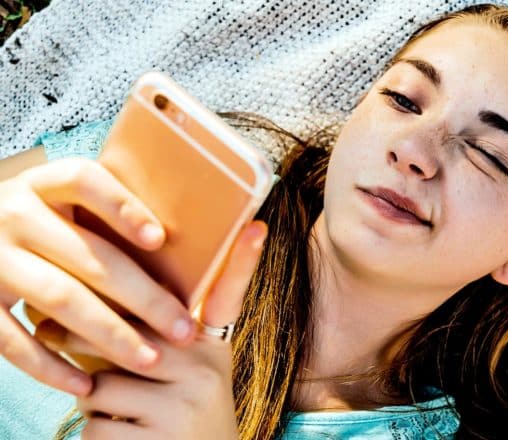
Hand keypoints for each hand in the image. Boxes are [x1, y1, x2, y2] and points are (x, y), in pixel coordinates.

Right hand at [0, 158, 196, 395]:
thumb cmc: (41, 226)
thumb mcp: (60, 205)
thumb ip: (105, 213)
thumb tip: (186, 242)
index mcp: (44, 185)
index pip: (84, 181)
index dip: (122, 207)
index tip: (160, 240)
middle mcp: (14, 214)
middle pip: (89, 255)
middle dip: (144, 298)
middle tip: (185, 329)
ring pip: (60, 298)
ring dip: (110, 334)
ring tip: (150, 359)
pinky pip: (13, 340)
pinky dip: (50, 367)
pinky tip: (86, 387)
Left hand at [35, 219, 267, 438]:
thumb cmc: (177, 412)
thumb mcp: (183, 372)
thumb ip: (153, 335)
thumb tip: (88, 302)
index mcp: (211, 346)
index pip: (229, 296)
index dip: (243, 260)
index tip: (258, 226)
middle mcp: (206, 369)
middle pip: (125, 336)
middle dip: (82, 342)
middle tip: (58, 334)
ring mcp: (185, 405)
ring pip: (100, 385)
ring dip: (93, 400)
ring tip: (122, 409)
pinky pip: (95, 425)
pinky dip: (97, 433)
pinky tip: (127, 436)